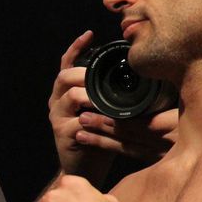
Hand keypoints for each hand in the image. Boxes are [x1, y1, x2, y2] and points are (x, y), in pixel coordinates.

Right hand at [50, 32, 177, 178]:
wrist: (87, 168)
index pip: (67, 63)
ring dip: (88, 95)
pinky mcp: (62, 134)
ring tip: (103, 97)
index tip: (90, 33)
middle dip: (83, 73)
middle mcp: (58, 102)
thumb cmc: (101, 136)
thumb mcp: (107, 110)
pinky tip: (103, 119)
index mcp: (67, 92)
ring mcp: (58, 117)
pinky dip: (91, 119)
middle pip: (64, 76)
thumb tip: (143, 74)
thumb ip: (112, 93)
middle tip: (100, 74)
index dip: (76, 48)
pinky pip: (76, 122)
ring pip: (69, 96)